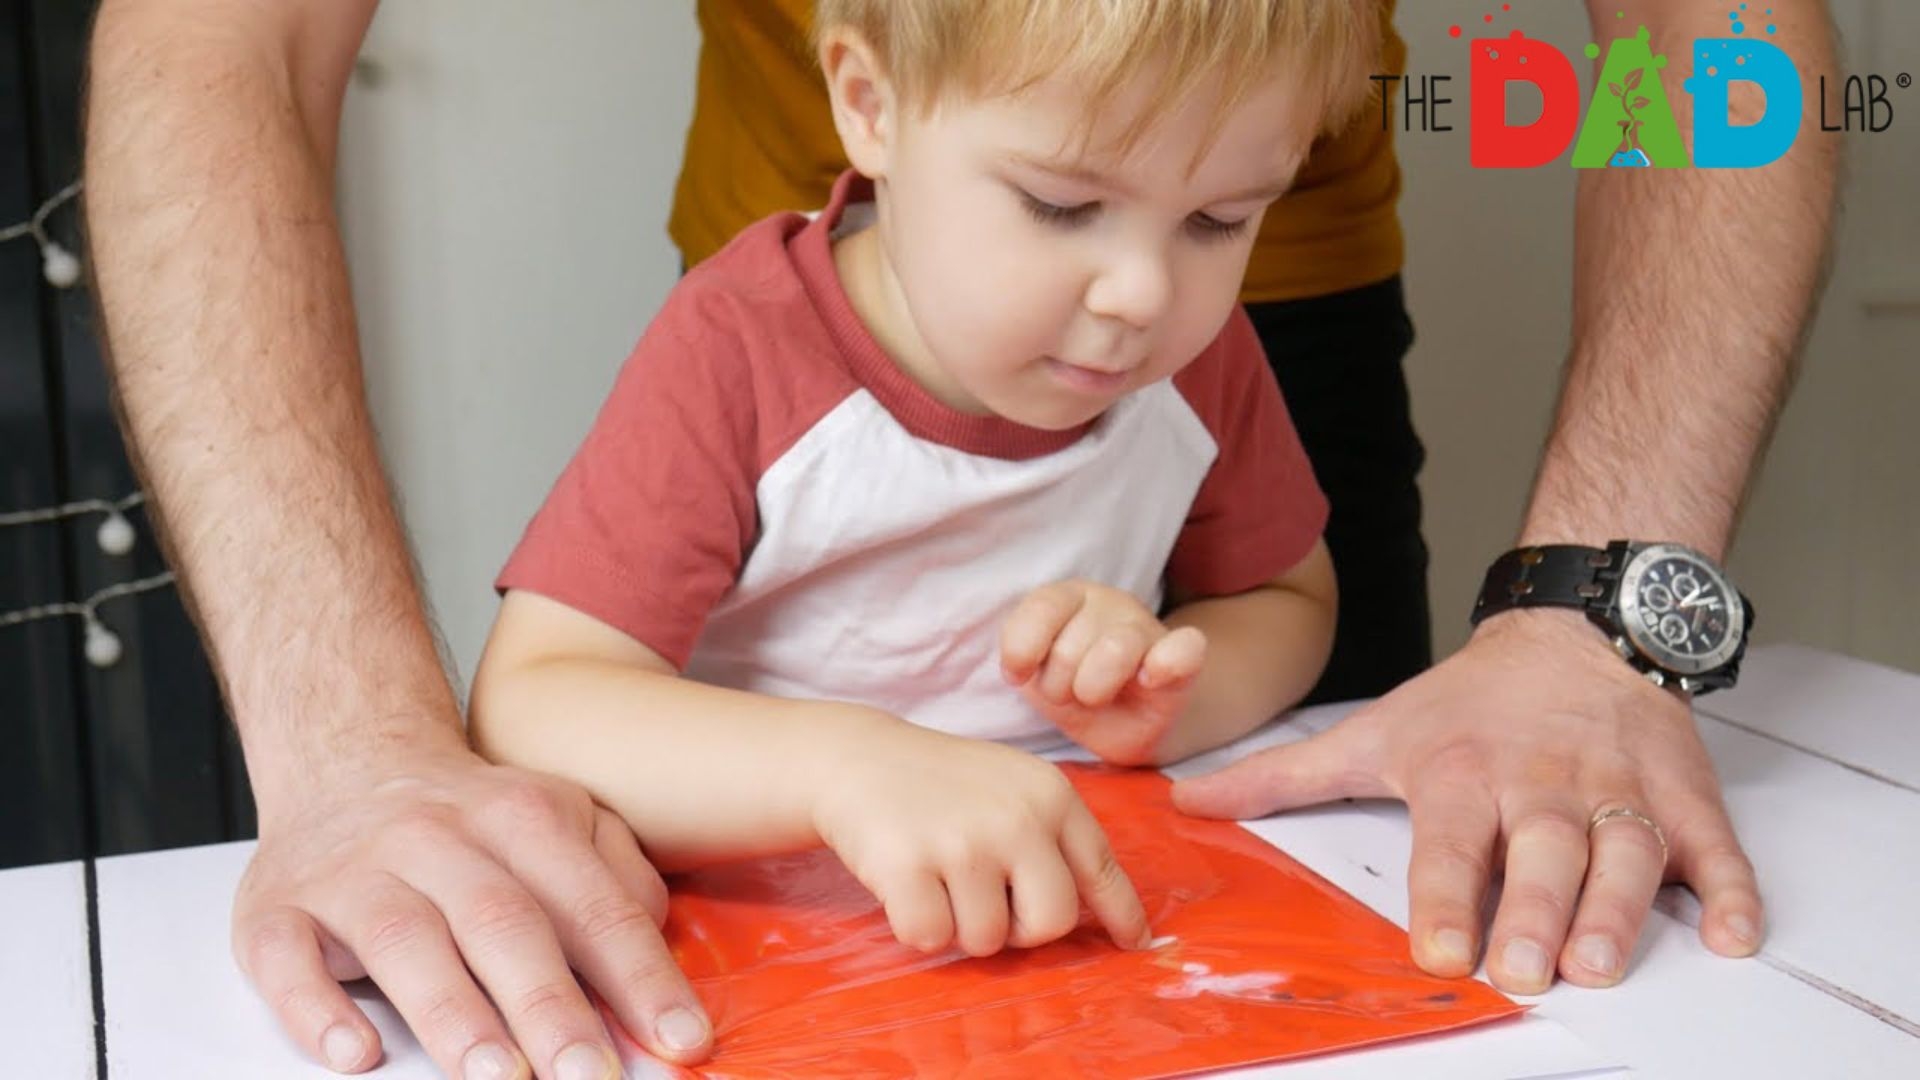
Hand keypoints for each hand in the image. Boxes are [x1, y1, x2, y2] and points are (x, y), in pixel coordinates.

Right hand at [233, 734, 713, 1077]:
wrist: (347, 763)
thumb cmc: (469, 823)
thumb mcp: (561, 821)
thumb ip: (616, 878)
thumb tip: (656, 952)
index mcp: (522, 817)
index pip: (593, 903)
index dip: (640, 975)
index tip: (680, 1039)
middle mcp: (438, 838)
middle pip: (503, 921)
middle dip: (551, 1006)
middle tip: (590, 1074)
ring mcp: (353, 871)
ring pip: (406, 938)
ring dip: (453, 1013)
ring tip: (496, 1075)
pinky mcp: (277, 909)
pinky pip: (288, 958)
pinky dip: (317, 1010)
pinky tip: (357, 1053)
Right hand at [811, 714, 1151, 956]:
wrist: (857, 757)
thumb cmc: (943, 784)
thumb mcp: (1013, 788)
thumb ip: (1056, 839)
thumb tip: (1115, 920)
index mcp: (1051, 794)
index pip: (1101, 869)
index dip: (1121, 915)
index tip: (1135, 944)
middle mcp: (1017, 817)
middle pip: (1051, 923)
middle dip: (1019, 930)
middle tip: (986, 900)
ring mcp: (963, 842)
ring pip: (986, 940)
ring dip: (959, 925)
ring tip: (937, 878)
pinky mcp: (908, 865)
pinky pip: (930, 939)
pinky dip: (914, 926)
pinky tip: (904, 883)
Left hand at [999, 579, 1207, 764]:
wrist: (1128, 723)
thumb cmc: (1074, 690)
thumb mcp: (1035, 673)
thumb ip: (1020, 655)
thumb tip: (1017, 668)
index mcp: (1069, 597)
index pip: (1042, 608)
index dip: (1022, 649)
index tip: (1020, 677)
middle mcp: (1109, 602)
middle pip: (1069, 648)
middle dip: (1059, 686)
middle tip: (1069, 694)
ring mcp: (1147, 626)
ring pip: (1114, 651)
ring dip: (1093, 690)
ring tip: (1094, 698)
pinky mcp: (1184, 655)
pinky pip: (1185, 648)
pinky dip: (1166, 665)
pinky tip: (1149, 680)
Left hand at [1172, 609, 1762, 994]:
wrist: (1571, 626)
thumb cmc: (1468, 701)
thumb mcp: (1370, 732)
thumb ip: (1281, 776)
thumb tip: (1187, 803)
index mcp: (1463, 772)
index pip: (1451, 842)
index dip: (1444, 895)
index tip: (1438, 949)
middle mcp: (1540, 781)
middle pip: (1542, 852)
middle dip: (1535, 911)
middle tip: (1530, 969)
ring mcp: (1615, 785)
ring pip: (1624, 851)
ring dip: (1619, 908)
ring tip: (1604, 961)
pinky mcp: (1679, 788)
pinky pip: (1710, 842)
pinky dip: (1726, 887)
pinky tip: (1731, 932)